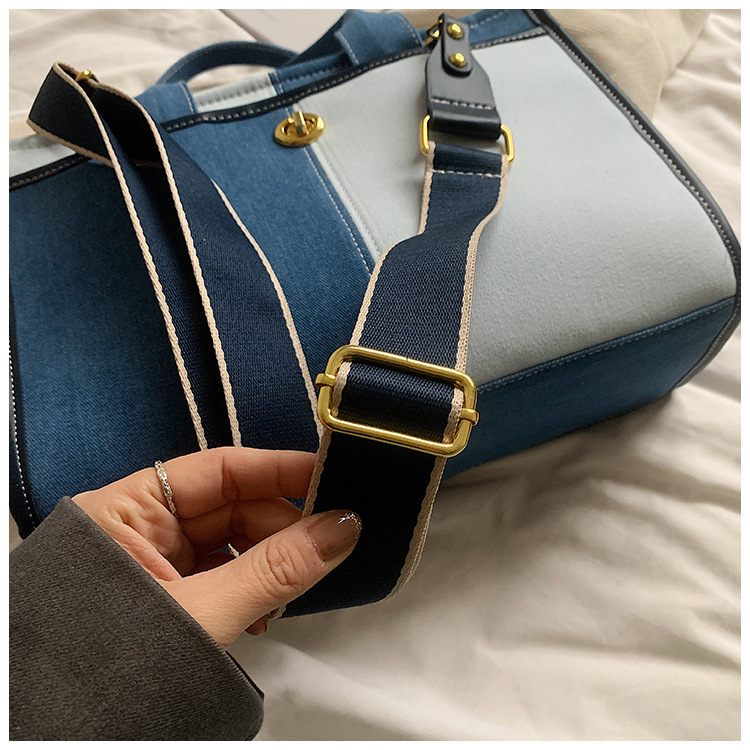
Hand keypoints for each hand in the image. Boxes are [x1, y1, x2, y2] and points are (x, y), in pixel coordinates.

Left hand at [72, 447, 360, 648]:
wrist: (63, 737)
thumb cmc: (113, 668)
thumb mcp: (202, 614)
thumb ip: (275, 570)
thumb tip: (343, 527)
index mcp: (127, 509)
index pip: (218, 470)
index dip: (278, 469)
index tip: (331, 474)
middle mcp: (142, 527)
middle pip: (232, 506)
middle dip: (282, 527)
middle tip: (329, 544)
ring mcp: (155, 561)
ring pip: (233, 542)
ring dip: (271, 563)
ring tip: (295, 587)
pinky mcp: (170, 592)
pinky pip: (224, 574)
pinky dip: (253, 588)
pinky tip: (265, 613)